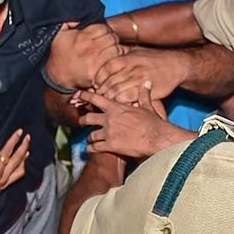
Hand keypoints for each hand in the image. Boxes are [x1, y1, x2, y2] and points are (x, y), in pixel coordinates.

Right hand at [0, 129, 31, 203]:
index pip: (8, 151)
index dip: (14, 140)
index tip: (19, 132)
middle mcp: (2, 177)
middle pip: (18, 159)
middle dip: (24, 146)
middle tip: (28, 137)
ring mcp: (4, 183)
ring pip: (20, 170)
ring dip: (25, 158)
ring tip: (26, 148)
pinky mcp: (3, 187)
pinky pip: (17, 176)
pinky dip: (21, 167)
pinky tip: (21, 163)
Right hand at [45, 22, 123, 89]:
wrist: (56, 79)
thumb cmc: (59, 56)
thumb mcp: (59, 35)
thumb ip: (68, 22)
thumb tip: (80, 19)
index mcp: (81, 37)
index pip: (103, 28)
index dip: (105, 30)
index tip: (103, 36)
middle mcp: (88, 48)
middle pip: (112, 38)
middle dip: (112, 40)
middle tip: (109, 45)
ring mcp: (94, 61)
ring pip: (116, 50)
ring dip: (116, 51)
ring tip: (110, 54)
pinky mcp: (97, 74)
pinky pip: (113, 64)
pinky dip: (115, 63)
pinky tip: (110, 63)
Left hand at [79, 83, 193, 158]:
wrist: (156, 138)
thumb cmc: (153, 122)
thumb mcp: (148, 106)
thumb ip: (144, 95)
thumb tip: (147, 83)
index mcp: (116, 107)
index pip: (96, 98)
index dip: (85, 96)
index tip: (78, 95)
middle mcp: (109, 119)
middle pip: (88, 118)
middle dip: (83, 120)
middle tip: (81, 122)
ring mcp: (108, 133)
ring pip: (91, 135)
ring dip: (89, 138)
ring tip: (89, 139)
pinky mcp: (110, 146)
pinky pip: (95, 148)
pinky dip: (90, 149)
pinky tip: (89, 150)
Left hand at [94, 46, 187, 104]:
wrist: (175, 65)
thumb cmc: (153, 59)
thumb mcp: (136, 52)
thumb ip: (120, 55)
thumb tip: (102, 56)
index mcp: (127, 58)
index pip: (106, 68)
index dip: (98, 77)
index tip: (95, 83)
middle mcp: (131, 68)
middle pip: (109, 81)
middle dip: (101, 90)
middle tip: (96, 95)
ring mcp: (138, 80)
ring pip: (116, 91)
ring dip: (108, 97)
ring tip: (105, 101)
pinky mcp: (144, 90)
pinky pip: (126, 98)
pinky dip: (119, 102)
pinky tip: (117, 104)